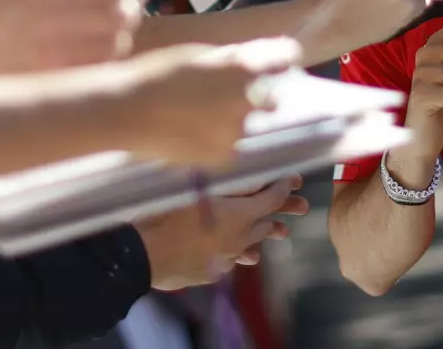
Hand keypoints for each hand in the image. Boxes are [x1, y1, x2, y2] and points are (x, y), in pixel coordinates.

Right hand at [0, 0, 148, 73]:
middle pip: (124, 14)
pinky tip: (82, 60)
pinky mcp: (57, 85)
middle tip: (116, 12)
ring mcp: (56, 57)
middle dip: (127, 10)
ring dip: (115, 38)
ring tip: (92, 37)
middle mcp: (53, 22)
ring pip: (117, 44)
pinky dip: (102, 64)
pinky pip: (100, 72)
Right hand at [128, 37, 301, 166]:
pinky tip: (193, 132)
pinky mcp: (223, 155)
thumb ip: (233, 60)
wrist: (126, 112)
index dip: (282, 57)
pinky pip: (230, 146)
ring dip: (234, 121)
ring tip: (199, 116)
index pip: (286, 56)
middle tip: (228, 96)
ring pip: (247, 125)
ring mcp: (237, 130)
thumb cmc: (158, 74)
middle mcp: (248, 99)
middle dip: (257, 97)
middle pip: (271, 98)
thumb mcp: (200, 56)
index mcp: (243, 67)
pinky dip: (219, 141)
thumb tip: (256, 59)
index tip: (278, 60)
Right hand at [136, 176, 309, 289]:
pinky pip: (233, 259)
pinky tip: (244, 254)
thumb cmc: (164, 214)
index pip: (272, 196)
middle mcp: (238, 238)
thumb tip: (253, 171)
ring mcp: (225, 257)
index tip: (295, 177)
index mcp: (239, 214)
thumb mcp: (196, 186)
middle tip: (302, 206)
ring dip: (266, 233)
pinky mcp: (211, 271)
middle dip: (283, 210)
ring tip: (281, 231)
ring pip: (252, 243)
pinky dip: (242, 252)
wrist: (140, 256)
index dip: (285, 184)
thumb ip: (227, 180)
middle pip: (268, 221)